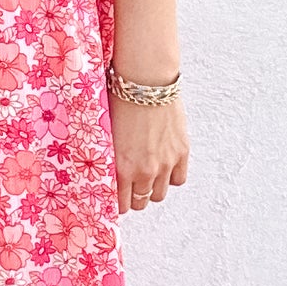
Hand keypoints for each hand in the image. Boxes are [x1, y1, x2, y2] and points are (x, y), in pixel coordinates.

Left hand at [112, 94, 188, 211]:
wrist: (146, 81)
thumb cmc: (119, 101)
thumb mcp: (105, 134)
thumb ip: (108, 158)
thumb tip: (105, 172)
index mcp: (122, 168)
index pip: (121, 205)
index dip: (118, 202)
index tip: (116, 196)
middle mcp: (145, 171)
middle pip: (140, 202)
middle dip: (133, 196)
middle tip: (130, 184)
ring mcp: (166, 163)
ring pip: (159, 194)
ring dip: (152, 188)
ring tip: (146, 175)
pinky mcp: (181, 152)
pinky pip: (178, 180)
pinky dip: (170, 177)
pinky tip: (163, 166)